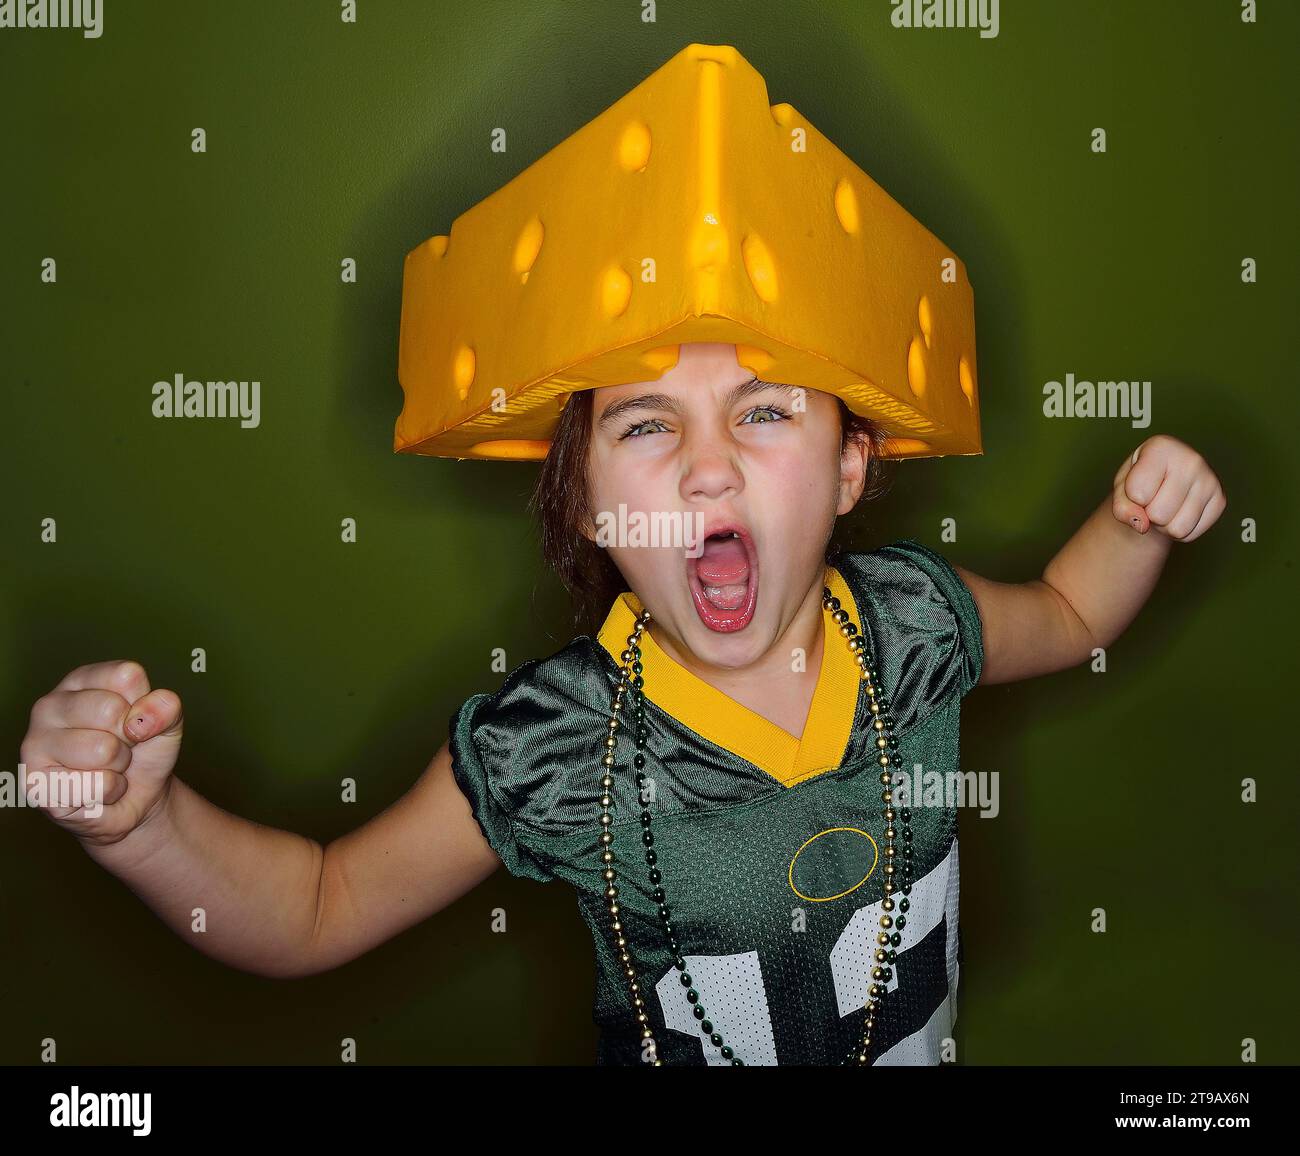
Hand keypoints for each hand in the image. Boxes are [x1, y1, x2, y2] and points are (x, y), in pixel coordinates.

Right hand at [19, 660, 183, 846]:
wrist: (138, 798)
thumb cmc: (144, 751)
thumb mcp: (168, 722)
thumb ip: (166, 708)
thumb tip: (141, 719)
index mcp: (81, 680)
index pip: (126, 676)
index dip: (143, 704)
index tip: (135, 719)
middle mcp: (49, 705)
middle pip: (110, 710)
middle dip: (129, 737)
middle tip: (120, 747)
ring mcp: (35, 743)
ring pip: (103, 750)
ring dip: (118, 766)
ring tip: (108, 767)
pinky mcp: (36, 782)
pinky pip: (96, 785)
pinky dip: (108, 791)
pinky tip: (94, 789)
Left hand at [1111, 434, 1225, 541]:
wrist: (1163, 480)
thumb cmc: (1139, 480)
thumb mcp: (1121, 488)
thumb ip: (1121, 507)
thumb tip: (1142, 525)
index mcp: (1162, 447)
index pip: (1137, 493)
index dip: (1131, 497)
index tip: (1138, 484)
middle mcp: (1191, 459)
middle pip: (1158, 515)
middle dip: (1149, 514)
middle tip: (1153, 498)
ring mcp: (1210, 479)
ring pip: (1177, 528)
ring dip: (1164, 525)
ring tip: (1164, 505)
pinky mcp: (1220, 500)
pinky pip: (1190, 533)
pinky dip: (1179, 531)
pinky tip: (1178, 511)